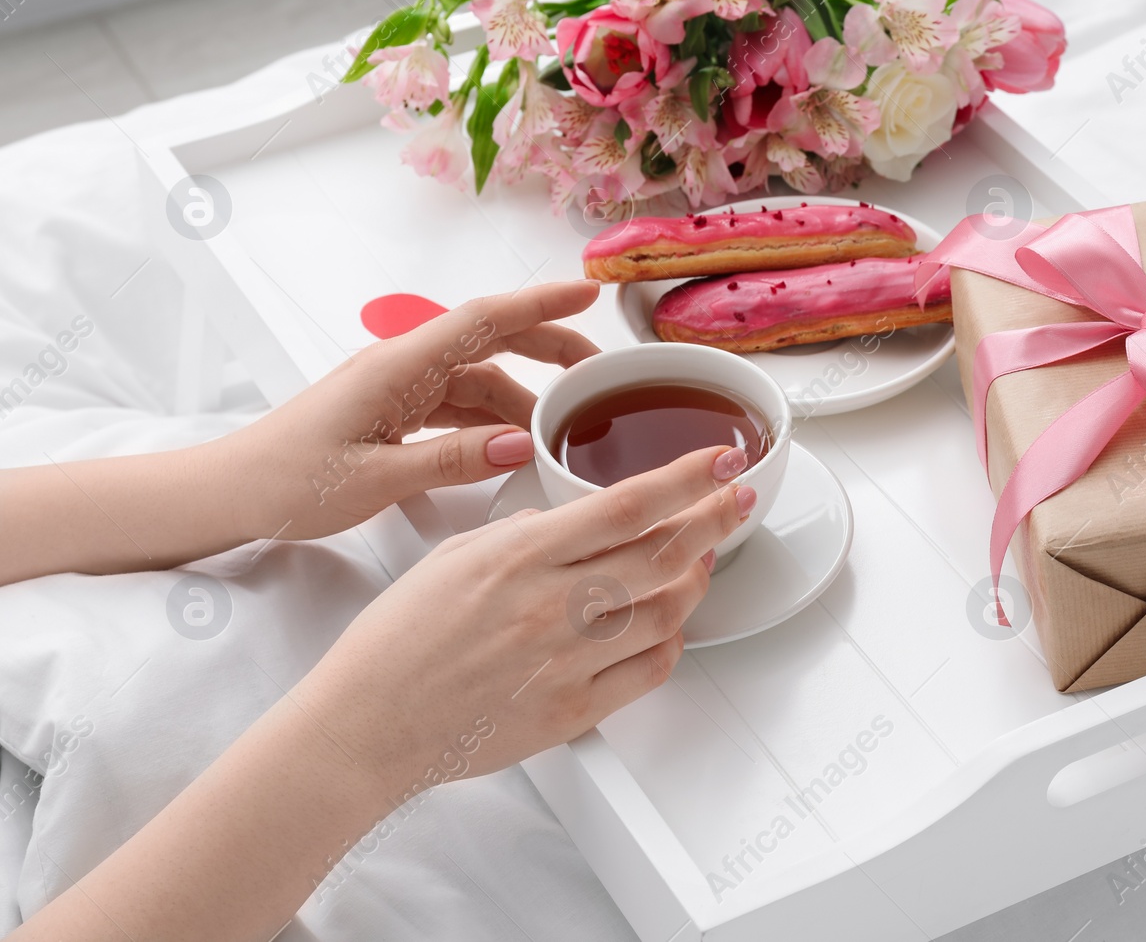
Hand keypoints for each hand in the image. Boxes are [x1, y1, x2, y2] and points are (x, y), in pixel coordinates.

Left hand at [217, 281, 600, 541]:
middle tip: (600, 370)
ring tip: (564, 427)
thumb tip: (519, 444)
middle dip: (549, 346)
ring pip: (477, 378)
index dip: (540, 303)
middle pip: (489, 340)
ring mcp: (396, 388)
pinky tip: (512, 443)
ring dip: (523, 396)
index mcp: (397, 367)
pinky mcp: (391, 412)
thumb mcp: (376, 479)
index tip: (587, 292)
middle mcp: (401, 367)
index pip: (483, 320)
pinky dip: (490, 418)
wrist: (229, 492)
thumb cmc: (288, 481)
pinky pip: (455, 404)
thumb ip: (452, 460)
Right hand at [292, 443, 755, 790]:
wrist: (367, 727)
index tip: (721, 460)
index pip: (627, 505)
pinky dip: (671, 641)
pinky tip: (670, 624)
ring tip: (702, 558)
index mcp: (521, 556)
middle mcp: (553, 605)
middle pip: (664, 553)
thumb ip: (520, 532)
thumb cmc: (396, 643)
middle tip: (737, 499)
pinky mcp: (574, 710)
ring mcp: (568, 661)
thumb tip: (563, 519)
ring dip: (697, 579)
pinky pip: (650, 670)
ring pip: (668, 611)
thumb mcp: (453, 556)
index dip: (687, 478)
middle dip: (715, 518)